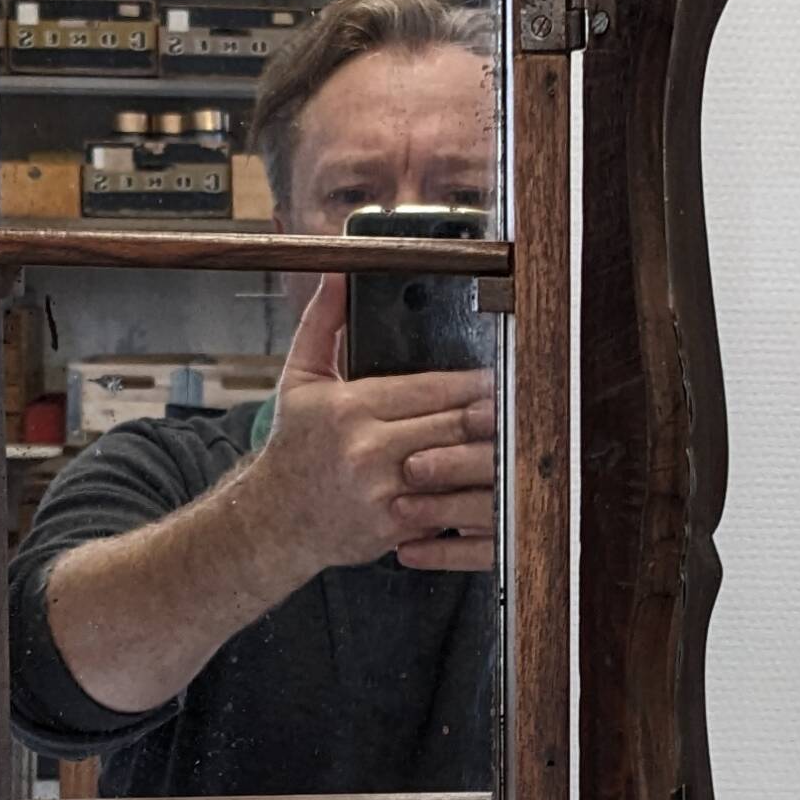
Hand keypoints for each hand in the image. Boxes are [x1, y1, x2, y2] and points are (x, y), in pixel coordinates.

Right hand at [244, 272, 496, 579]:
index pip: (434, 387)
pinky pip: (450, 505)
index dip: (475, 382)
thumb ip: (322, 324)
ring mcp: (386, 492)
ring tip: (520, 440)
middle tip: (526, 402)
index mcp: (351, 407)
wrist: (274, 520)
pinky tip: (495, 482)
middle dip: (493, 414)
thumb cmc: (293, 447)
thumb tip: (336, 275)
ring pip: (460, 466)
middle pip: (455, 424)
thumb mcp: (299, 380)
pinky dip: (475, 493)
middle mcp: (369, 449)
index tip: (499, 375)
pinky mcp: (398, 525)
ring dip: (493, 454)